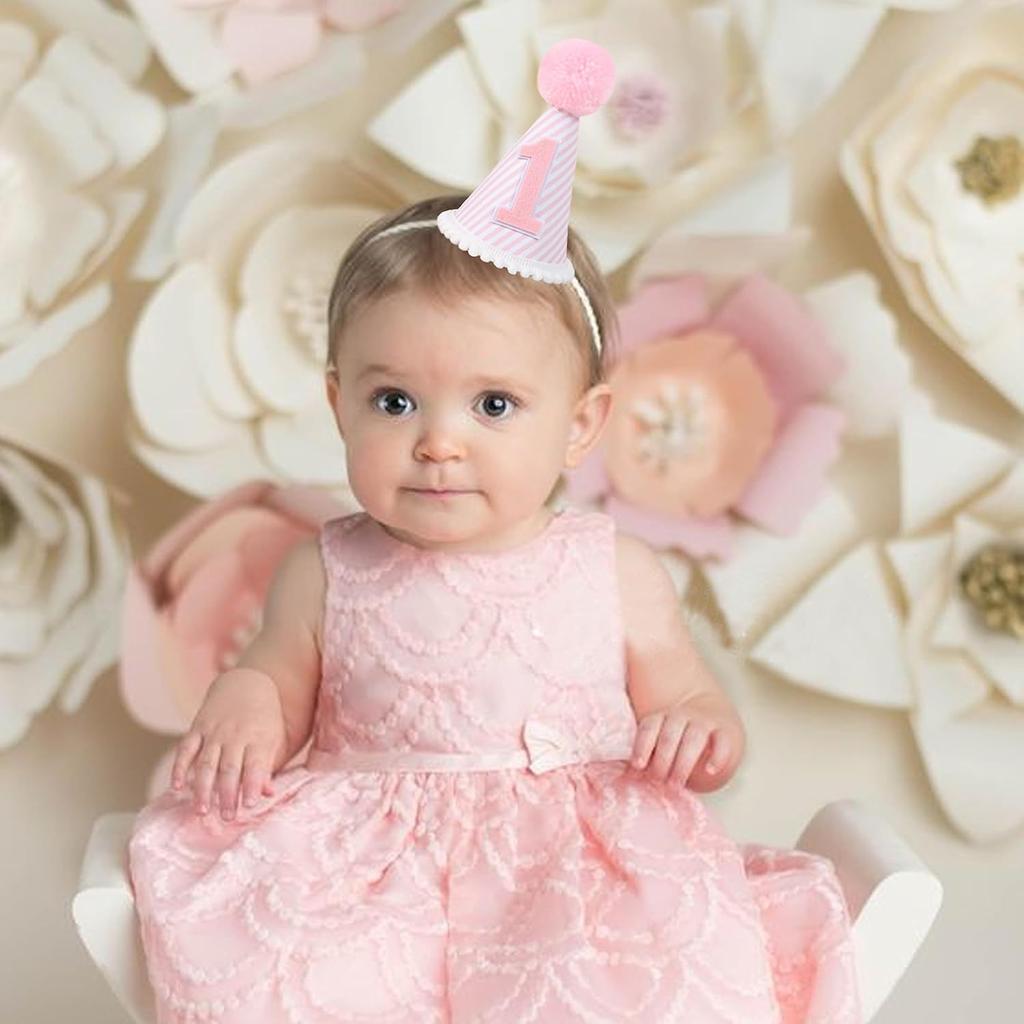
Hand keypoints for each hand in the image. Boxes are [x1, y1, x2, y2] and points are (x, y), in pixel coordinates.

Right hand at [171, 669, 286, 820]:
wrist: (245, 683)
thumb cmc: (264, 718)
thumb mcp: (273, 737)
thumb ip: (268, 765)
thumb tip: (268, 793)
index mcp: (258, 738)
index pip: (255, 765)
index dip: (253, 784)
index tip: (251, 805)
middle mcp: (235, 735)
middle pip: (230, 768)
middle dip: (228, 794)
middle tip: (227, 818)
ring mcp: (214, 731)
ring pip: (206, 763)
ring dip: (203, 788)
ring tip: (202, 811)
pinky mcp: (197, 727)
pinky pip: (185, 749)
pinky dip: (180, 768)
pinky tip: (176, 787)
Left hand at [630, 694, 741, 788]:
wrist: (715, 719)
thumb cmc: (680, 740)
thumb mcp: (661, 743)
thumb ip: (647, 757)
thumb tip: (625, 779)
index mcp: (662, 718)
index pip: (649, 727)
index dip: (642, 746)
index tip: (638, 766)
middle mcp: (681, 716)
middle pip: (670, 734)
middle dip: (662, 760)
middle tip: (659, 782)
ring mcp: (704, 722)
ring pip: (694, 737)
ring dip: (684, 762)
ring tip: (677, 785)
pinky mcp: (726, 731)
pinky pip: (722, 741)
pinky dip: (717, 756)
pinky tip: (710, 771)